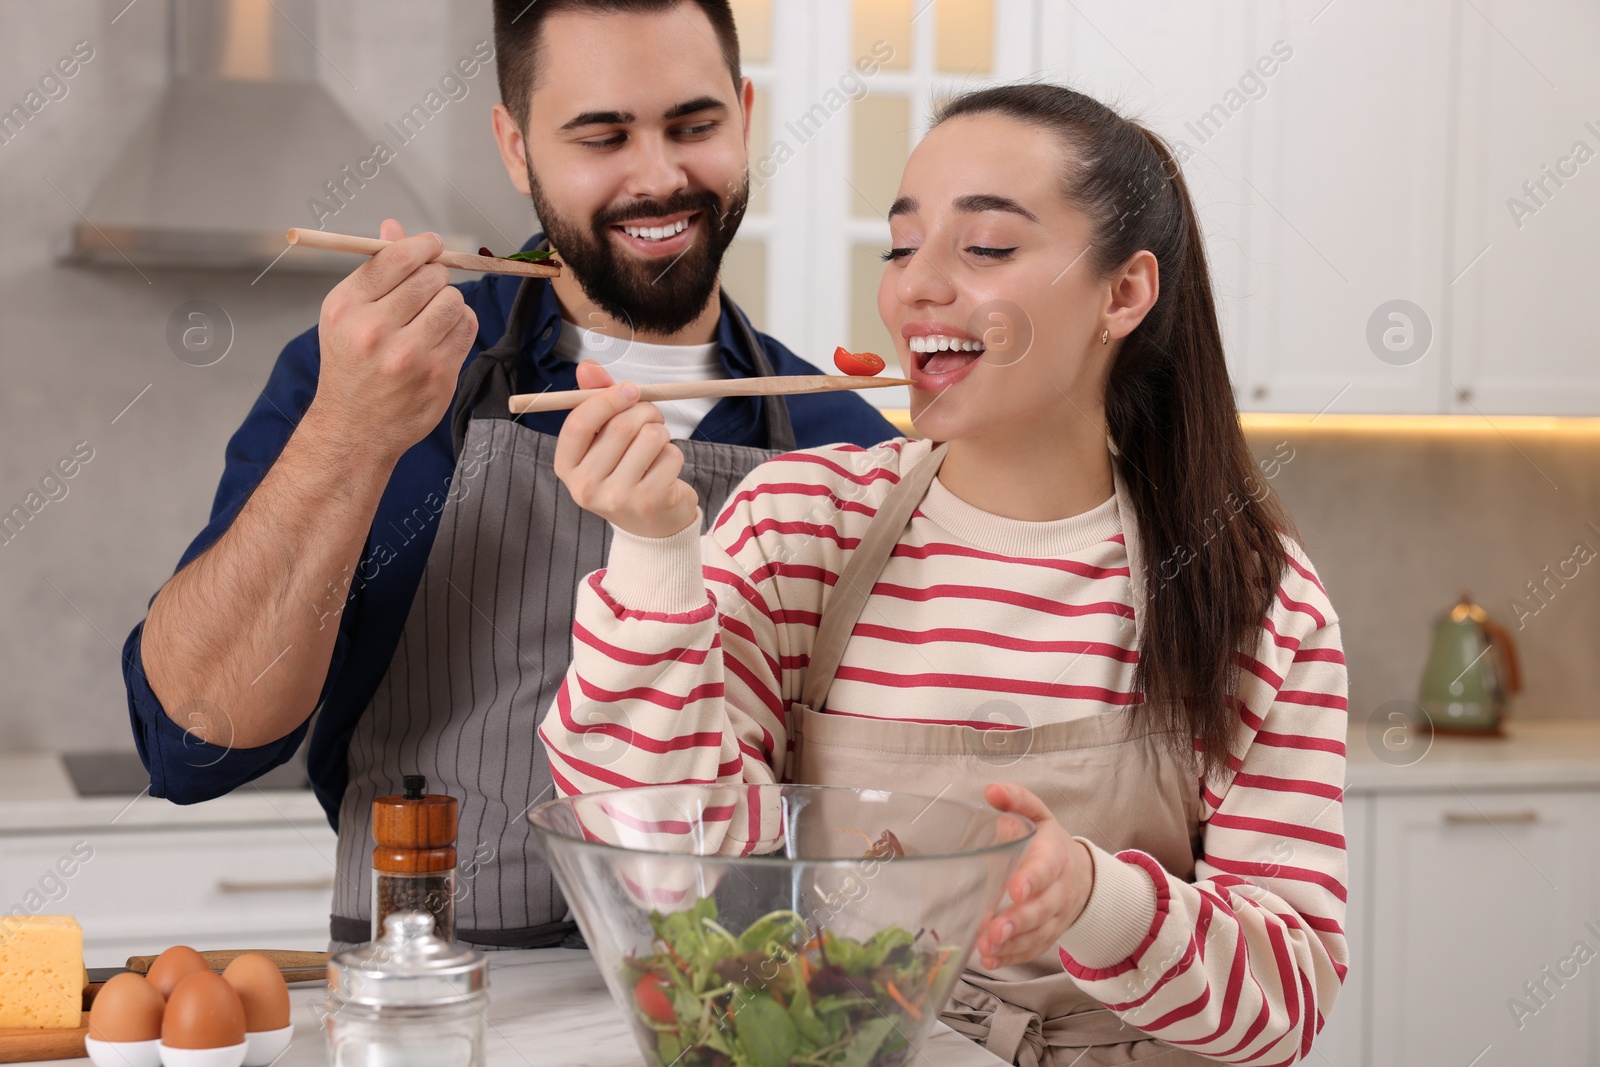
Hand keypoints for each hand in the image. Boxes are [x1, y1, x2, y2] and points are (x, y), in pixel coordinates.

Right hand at [307, 219, 478, 461]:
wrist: (354, 427)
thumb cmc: (351, 364)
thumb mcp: (347, 314)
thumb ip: (374, 270)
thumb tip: (394, 227)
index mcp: (346, 308)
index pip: (396, 258)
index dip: (422, 245)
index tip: (432, 245)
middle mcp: (374, 331)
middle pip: (430, 276)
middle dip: (435, 276)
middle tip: (428, 287)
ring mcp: (409, 356)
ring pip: (454, 300)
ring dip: (449, 302)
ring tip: (432, 316)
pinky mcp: (438, 375)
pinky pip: (468, 326)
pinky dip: (461, 324)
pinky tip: (442, 335)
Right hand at [553, 361, 698, 537]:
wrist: (650, 525)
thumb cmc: (624, 471)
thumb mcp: (603, 438)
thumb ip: (595, 399)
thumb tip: (587, 365)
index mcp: (566, 467)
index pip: (579, 423)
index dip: (607, 398)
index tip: (629, 389)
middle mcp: (586, 487)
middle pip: (621, 426)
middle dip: (644, 410)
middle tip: (651, 416)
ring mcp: (618, 497)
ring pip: (651, 437)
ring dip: (661, 432)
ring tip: (656, 447)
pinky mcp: (650, 501)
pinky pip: (671, 455)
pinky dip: (674, 454)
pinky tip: (664, 470)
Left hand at [975, 782, 1094, 968]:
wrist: (1082, 874)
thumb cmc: (1049, 843)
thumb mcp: (1038, 816)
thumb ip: (1016, 801)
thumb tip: (992, 790)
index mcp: (1054, 855)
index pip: (1046, 868)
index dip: (1032, 879)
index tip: (1014, 889)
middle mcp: (1059, 889)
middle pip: (1042, 908)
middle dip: (1018, 920)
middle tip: (994, 930)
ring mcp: (1056, 915)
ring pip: (1038, 934)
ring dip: (1013, 943)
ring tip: (988, 947)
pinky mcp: (1049, 933)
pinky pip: (1034, 949)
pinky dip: (1014, 957)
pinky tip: (993, 959)